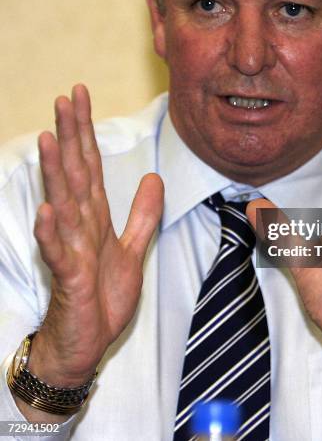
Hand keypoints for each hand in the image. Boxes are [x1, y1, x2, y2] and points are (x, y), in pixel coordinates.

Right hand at [29, 85, 163, 391]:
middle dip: (71, 135)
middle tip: (65, 98)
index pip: (89, 165)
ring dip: (55, 172)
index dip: (86, 131)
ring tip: (49, 139)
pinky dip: (52, 232)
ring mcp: (71, 250)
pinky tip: (48, 210)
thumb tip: (154, 178)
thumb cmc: (102, 297)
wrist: (87, 343)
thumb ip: (143, 214)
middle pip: (74, 173)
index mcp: (95, 217)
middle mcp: (79, 226)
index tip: (81, 97)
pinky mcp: (69, 278)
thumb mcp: (132, 249)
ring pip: (63, 204)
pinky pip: (59, 253)